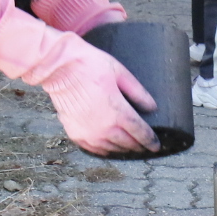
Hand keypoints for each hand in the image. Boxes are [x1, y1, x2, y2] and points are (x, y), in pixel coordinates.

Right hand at [39, 45, 160, 156]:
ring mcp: (88, 133)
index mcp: (118, 113)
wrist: (60, 68)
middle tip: (145, 146)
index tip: (156, 145)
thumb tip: (152, 107)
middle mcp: (104, 128)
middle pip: (128, 144)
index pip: (140, 133)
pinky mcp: (75, 134)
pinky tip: (109, 146)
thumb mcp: (120, 73)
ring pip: (112, 149)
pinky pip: (94, 149)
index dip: (151, 141)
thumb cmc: (90, 66)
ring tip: (129, 146)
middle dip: (139, 146)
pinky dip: (104, 149)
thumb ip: (138, 92)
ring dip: (122, 149)